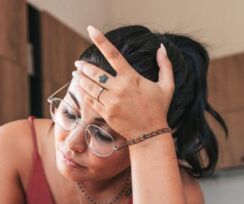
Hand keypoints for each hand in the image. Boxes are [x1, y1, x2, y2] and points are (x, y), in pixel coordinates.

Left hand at [72, 25, 174, 139]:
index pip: (113, 55)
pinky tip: (80, 89)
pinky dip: (84, 94)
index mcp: (131, 78)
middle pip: (95, 73)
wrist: (150, 133)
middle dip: (84, 67)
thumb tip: (161, 48)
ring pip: (90, 87)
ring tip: (76, 74)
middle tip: (78, 64)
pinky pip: (91, 101)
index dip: (101, 41)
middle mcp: (119, 88)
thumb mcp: (167, 86)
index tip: (91, 30)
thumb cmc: (158, 109)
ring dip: (81, 79)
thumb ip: (165, 65)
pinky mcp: (106, 113)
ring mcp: (111, 101)